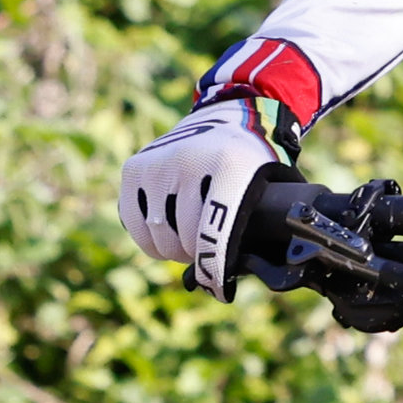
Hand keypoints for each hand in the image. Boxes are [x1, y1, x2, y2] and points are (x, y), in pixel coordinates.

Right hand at [121, 97, 290, 295]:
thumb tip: (224, 282)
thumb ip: (253, 230)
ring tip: (191, 240)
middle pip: (186, 240)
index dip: (216, 269)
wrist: (229, 116)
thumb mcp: (268, 188)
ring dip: (175, 249)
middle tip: (210, 253)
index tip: (219, 286)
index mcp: (229, 167)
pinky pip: (133, 223)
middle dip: (199, 257)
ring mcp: (157, 163)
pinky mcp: (134, 168)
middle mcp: (188, 161)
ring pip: (158, 236)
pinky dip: (150, 238)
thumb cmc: (253, 164)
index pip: (215, 235)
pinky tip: (167, 231)